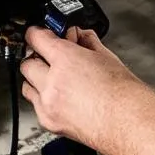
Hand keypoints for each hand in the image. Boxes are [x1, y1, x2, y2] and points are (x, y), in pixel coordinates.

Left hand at [20, 26, 141, 150]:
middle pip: (27, 62)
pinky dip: (43, 99)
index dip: (38, 33)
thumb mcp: (105, 55)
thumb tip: (78, 35)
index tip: (41, 34)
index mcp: (64, 59)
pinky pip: (36, 105)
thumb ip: (86, 41)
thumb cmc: (122, 93)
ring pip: (26, 85)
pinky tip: (59, 97)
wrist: (127, 122)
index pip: (35, 37)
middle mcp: (52, 82)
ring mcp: (48, 104)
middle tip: (49, 56)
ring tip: (53, 78)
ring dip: (36, 79)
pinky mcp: (49, 122)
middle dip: (37, 57)